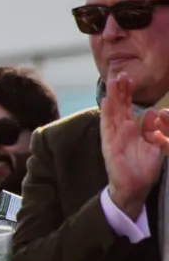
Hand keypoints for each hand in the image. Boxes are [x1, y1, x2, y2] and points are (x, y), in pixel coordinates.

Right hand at [101, 73, 163, 217]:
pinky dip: (106, 114)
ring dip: (112, 97)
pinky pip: (107, 127)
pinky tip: (106, 102)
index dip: (128, 93)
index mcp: (130, 129)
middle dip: (120, 90)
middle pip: (119, 106)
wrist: (135, 187)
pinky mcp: (110, 145)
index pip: (127, 107)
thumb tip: (151, 111)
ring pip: (112, 113)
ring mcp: (113, 137)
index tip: (129, 78)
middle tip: (120, 73)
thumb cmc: (143, 168)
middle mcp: (120, 131)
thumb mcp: (153, 144)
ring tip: (112, 82)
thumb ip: (151, 128)